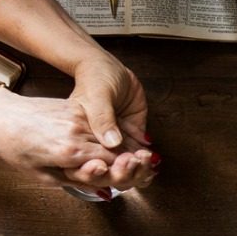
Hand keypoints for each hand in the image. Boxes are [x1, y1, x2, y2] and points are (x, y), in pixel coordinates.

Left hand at [0, 90, 155, 193]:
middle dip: (132, 160)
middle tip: (147, 169)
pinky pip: (99, 124)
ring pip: (110, 135)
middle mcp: (78, 130)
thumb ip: (77, 180)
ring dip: (124, 147)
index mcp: (70, 151)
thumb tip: (103, 188)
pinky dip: (110, 134)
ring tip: (136, 158)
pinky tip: (116, 142)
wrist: (0, 116)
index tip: (141, 178)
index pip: (111, 164)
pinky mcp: (75, 107)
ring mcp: (77, 116)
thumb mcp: (44, 176)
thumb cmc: (15, 147)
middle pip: (116, 149)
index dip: (128, 172)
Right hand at [67, 50, 156, 190]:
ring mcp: (116, 138)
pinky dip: (147, 155)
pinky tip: (154, 159)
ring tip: (147, 159)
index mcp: (82, 137)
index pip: (93, 161)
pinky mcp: (131, 131)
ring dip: (139, 164)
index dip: (107, 169)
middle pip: (112, 166)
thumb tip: (112, 142)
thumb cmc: (95, 78)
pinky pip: (139, 148)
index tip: (120, 167)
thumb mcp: (97, 97)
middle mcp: (99, 141)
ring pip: (127, 161)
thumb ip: (102, 119)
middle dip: (126, 169)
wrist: (108, 65)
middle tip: (138, 161)